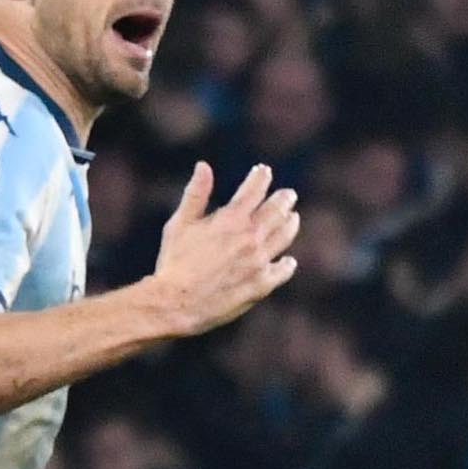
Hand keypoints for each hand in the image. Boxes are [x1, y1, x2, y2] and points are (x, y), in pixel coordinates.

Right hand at [148, 162, 298, 336]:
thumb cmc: (174, 263)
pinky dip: (287, 264)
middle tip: (288, 195)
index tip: (263, 171)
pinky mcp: (262, 284)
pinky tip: (288, 261)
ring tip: (292, 218)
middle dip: (284, 199)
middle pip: (277, 210)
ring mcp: (259, 261)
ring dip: (290, 224)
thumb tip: (203, 165)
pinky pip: (282, 271)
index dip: (261, 177)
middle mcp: (251, 237)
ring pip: (284, 236)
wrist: (178, 303)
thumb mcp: (180, 223)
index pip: (255, 189)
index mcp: (231, 219)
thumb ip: (195, 194)